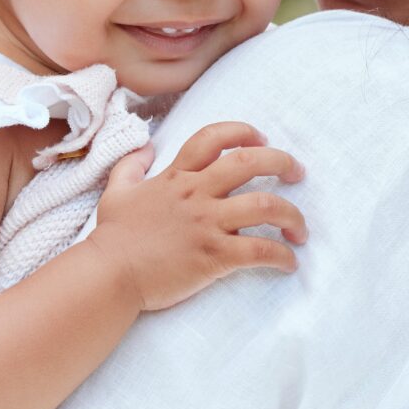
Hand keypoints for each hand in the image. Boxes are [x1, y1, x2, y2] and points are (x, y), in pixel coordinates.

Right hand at [89, 122, 306, 310]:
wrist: (108, 276)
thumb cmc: (113, 238)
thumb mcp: (116, 191)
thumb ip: (131, 166)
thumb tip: (145, 148)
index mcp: (177, 176)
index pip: (214, 138)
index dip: (242, 132)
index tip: (261, 139)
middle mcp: (197, 193)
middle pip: (250, 162)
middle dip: (282, 162)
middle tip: (297, 172)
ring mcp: (207, 224)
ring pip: (266, 205)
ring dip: (292, 215)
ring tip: (300, 229)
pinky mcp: (214, 256)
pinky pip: (259, 251)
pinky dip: (281, 256)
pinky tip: (289, 263)